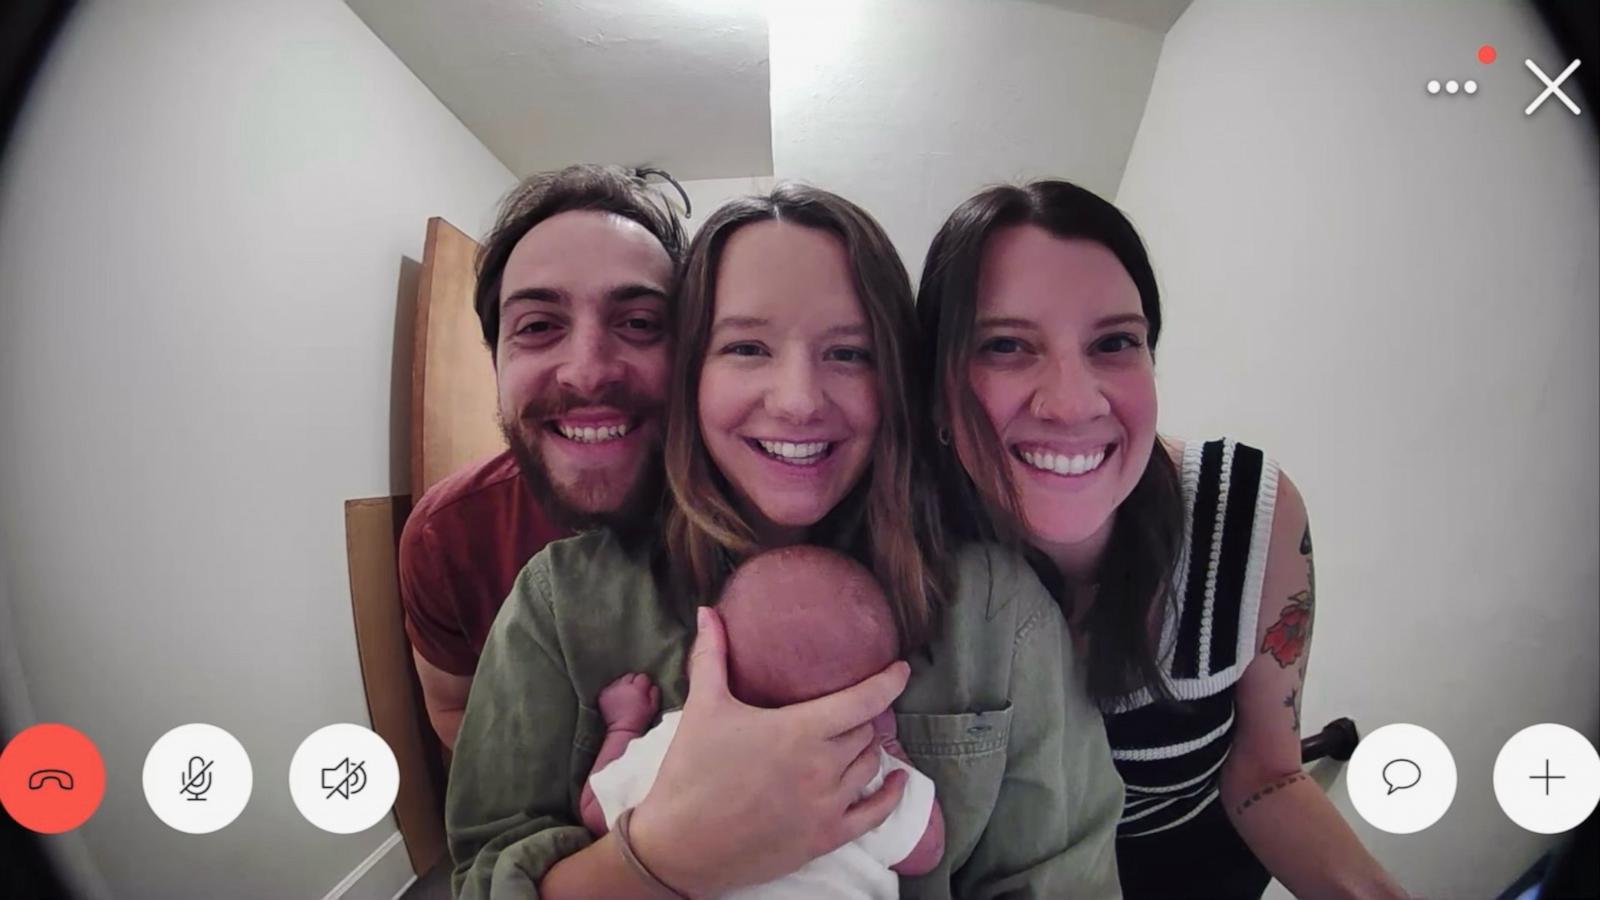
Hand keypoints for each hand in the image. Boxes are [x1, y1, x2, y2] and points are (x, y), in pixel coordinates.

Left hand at [598, 672, 659, 733]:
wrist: (623, 731)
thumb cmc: (640, 720)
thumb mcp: (654, 707)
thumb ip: (654, 692)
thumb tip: (651, 684)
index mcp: (637, 688)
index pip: (642, 676)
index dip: (644, 683)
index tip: (644, 690)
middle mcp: (623, 686)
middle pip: (630, 676)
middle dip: (633, 682)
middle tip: (634, 693)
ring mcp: (611, 689)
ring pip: (619, 680)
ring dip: (622, 686)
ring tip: (624, 696)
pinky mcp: (603, 695)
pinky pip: (610, 687)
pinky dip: (613, 691)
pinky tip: (616, 700)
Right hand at [627, 607, 910, 896]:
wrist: (678, 847)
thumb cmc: (690, 773)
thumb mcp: (702, 708)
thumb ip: (711, 656)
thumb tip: (707, 612)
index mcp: (799, 732)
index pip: (864, 700)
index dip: (889, 681)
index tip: (901, 669)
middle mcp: (822, 768)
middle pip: (865, 731)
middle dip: (862, 716)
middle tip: (852, 706)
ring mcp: (827, 807)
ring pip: (870, 766)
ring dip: (868, 748)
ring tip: (857, 737)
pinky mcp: (825, 839)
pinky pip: (875, 815)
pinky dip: (890, 794)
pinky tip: (897, 780)